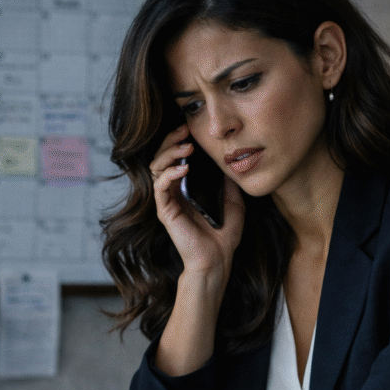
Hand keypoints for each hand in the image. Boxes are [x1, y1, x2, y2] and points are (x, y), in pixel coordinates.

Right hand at [150, 124, 244, 281]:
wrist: (217, 260)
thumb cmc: (223, 235)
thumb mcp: (233, 202)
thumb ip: (228, 183)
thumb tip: (230, 161)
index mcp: (186, 188)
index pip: (174, 158)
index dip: (178, 141)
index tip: (189, 129)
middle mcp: (173, 192)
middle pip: (161, 158)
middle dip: (170, 141)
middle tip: (184, 131)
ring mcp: (167, 201)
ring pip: (156, 168)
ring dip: (169, 154)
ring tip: (186, 148)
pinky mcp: (165, 212)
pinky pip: (160, 187)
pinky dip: (170, 174)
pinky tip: (184, 168)